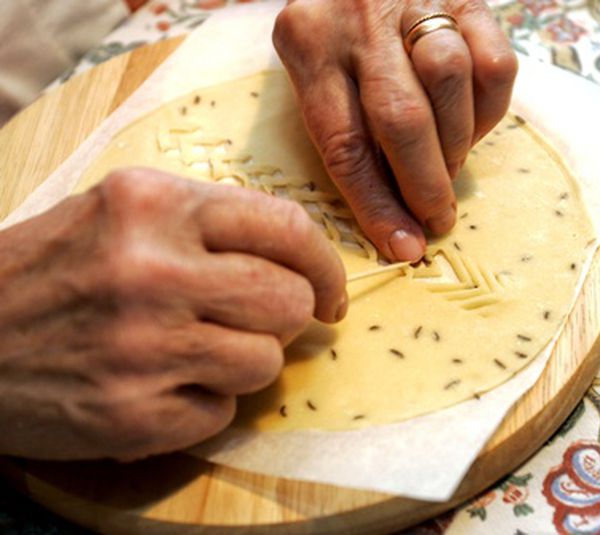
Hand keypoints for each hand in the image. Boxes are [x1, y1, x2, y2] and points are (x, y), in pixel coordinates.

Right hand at [0, 168, 345, 460]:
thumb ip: (208, 224)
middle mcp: (151, 271)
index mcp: (154, 205)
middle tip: (260, 320)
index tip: (330, 289)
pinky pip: (222, 413)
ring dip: (244, 362)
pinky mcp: (131, 416)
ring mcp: (142, 348)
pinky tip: (161, 386)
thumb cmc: (51, 268)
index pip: (286, 228)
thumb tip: (297, 262)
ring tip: (196, 352)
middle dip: (287, 316)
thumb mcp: (122, 213)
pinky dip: (204, 403)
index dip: (325, 263)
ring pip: (264, 363)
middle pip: (289, 301)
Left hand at [273, 0, 516, 261]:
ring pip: (450, 82)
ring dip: (456, 143)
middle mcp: (359, 19)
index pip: (345, 143)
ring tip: (448, 164)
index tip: (404, 244)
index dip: (377, 204)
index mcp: (308, 44)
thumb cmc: (335, 33)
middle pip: (401, 118)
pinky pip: (495, 61)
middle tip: (437, 218)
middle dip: (425, 184)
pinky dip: (488, 108)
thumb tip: (398, 211)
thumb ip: (347, 128)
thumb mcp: (315, 71)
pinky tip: (470, 122)